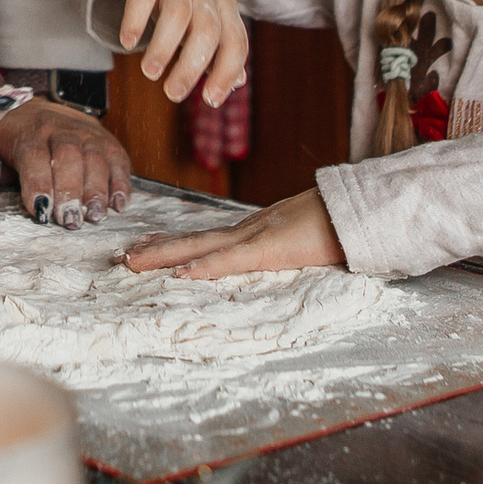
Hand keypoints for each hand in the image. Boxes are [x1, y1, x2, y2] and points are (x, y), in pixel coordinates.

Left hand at [0, 99, 132, 227]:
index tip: (41, 210)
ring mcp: (85, 131)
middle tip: (70, 220)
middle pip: (69, 156)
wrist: (30, 108)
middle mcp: (59, 127)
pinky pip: (117, 157)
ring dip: (98, 189)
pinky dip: (121, 181)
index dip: (38, 183)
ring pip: (95, 157)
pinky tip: (119, 204)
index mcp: (26, 130)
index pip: (33, 155)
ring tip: (95, 216)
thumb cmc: (5, 134)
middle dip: (71, 190)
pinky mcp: (104, 138)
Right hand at [99, 0, 249, 106]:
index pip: (235, 42)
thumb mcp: (205, 19)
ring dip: (164, 46)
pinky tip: (128, 42)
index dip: (226, 72)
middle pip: (206, 30)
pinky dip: (135, 19)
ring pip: (177, 12)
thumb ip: (220, 50)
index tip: (210, 100)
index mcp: (224, 5)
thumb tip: (237, 82)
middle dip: (191, 66)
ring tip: (150, 72)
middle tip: (173, 94)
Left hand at [123, 188, 344, 279]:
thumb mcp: (303, 239)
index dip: (174, 244)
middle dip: (155, 250)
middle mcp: (248, 231)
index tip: (145, 248)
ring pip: (201, 248)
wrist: (361, 208)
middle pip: (193, 241)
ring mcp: (257, 236)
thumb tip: (274, 255)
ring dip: (164, 256)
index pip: (205, 240)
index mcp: (255, 232)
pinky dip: (205, 268)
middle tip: (121, 258)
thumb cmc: (338, 225)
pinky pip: (232, 261)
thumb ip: (284, 247)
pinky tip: (181, 275)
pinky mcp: (272, 248)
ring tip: (132, 262)